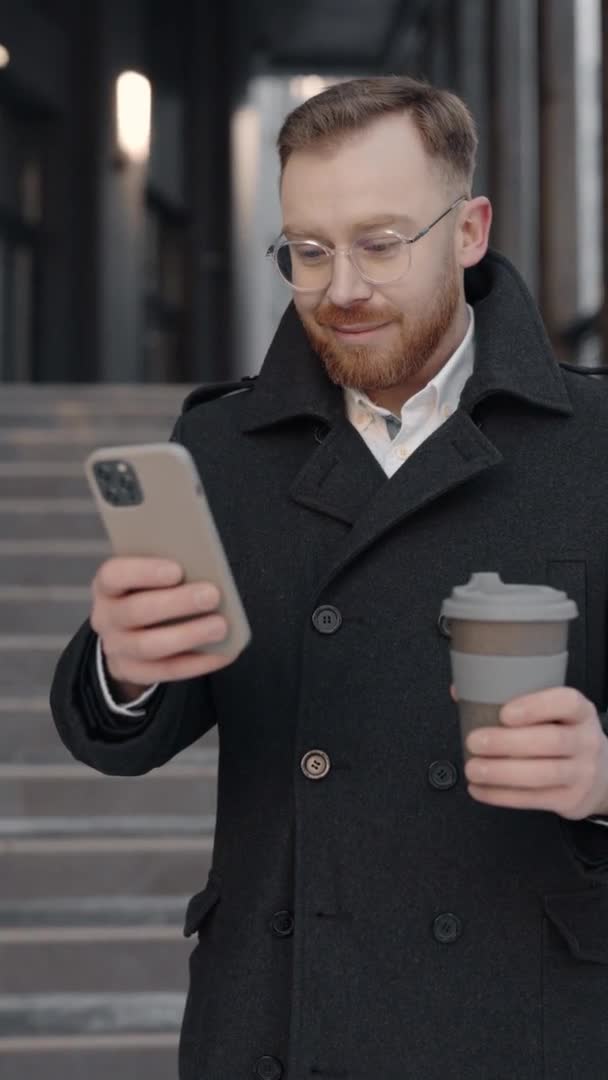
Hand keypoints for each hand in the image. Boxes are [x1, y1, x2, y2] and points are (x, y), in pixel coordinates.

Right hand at [90, 557, 233, 696]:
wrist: (129, 633)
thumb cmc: (150, 592)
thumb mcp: (150, 577)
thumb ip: (169, 571)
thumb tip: (205, 569)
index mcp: (107, 586)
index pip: (114, 575)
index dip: (144, 572)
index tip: (177, 570)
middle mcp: (105, 617)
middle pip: (136, 611)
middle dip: (177, 603)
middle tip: (212, 595)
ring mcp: (116, 648)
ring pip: (149, 646)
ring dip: (188, 635)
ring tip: (221, 626)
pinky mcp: (132, 672)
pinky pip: (165, 671)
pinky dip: (197, 663)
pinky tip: (223, 652)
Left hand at [450, 685, 607, 819]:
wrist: (600, 775)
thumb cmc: (562, 735)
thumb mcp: (553, 714)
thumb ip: (513, 699)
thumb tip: (461, 690)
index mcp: (580, 712)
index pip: (566, 703)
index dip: (535, 707)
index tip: (504, 712)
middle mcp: (586, 740)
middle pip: (550, 741)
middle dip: (507, 742)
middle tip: (475, 742)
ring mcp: (582, 772)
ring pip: (542, 774)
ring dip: (501, 773)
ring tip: (473, 769)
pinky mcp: (570, 799)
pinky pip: (534, 799)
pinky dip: (502, 796)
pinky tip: (480, 789)